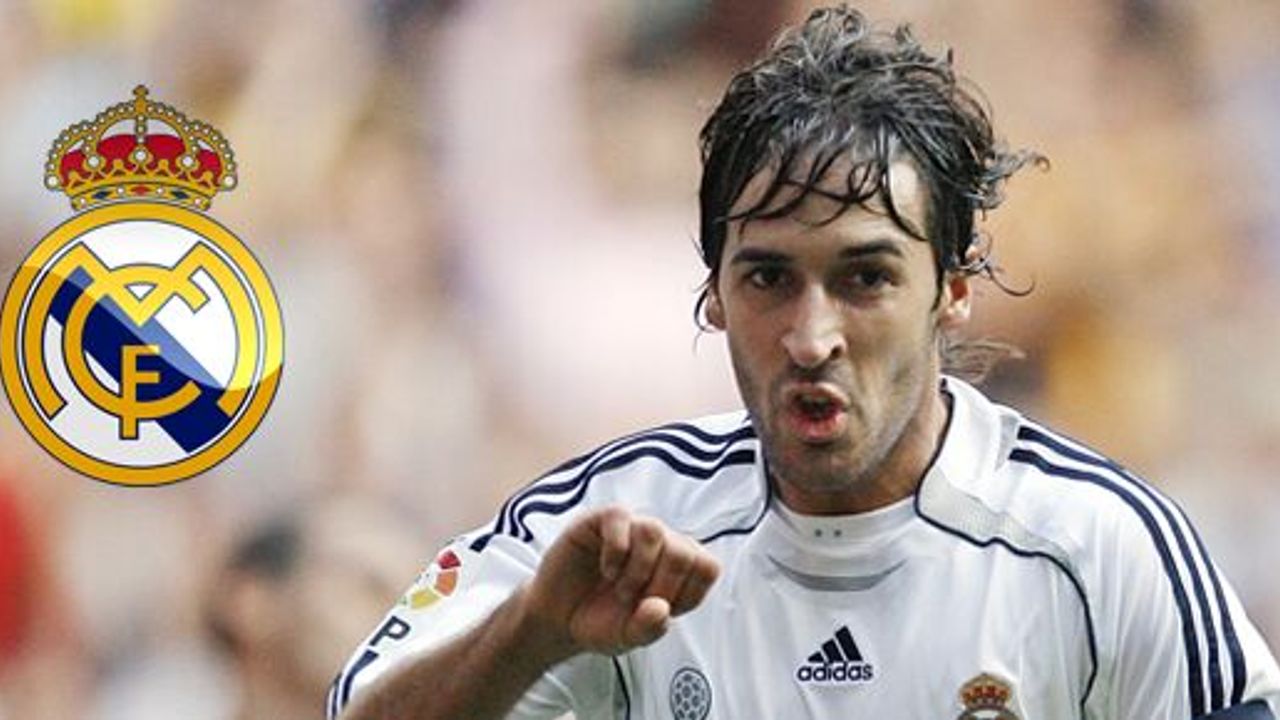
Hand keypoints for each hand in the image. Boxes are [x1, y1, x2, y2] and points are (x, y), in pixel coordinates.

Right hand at [521, 506, 720, 657]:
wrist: (558, 618)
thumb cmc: (600, 621)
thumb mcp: (628, 638)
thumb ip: (649, 628)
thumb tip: (661, 607)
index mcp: (677, 567)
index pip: (707, 567)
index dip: (687, 593)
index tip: (659, 611)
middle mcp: (659, 543)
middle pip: (684, 551)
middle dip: (660, 586)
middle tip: (634, 602)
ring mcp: (631, 528)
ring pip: (654, 530)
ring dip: (638, 569)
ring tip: (621, 589)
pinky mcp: (601, 520)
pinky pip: (620, 517)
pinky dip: (615, 551)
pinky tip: (607, 570)